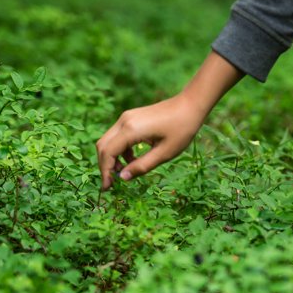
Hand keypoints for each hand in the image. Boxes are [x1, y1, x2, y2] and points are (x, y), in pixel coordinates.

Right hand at [95, 51, 244, 190]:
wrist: (190, 105)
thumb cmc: (182, 129)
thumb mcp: (164, 153)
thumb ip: (141, 166)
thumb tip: (122, 178)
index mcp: (131, 130)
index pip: (108, 153)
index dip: (105, 172)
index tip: (108, 188)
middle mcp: (124, 121)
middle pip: (103, 146)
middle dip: (105, 166)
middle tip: (112, 184)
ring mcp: (126, 117)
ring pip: (108, 140)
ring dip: (111, 158)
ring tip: (124, 172)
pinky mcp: (131, 117)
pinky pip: (117, 136)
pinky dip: (119, 150)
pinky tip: (132, 159)